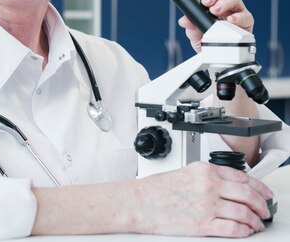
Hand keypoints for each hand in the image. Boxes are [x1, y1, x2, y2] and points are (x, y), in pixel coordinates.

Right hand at [137, 162, 272, 236]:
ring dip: (255, 220)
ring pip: (244, 213)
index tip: (264, 193)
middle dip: (262, 205)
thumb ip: (207, 178)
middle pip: (248, 195)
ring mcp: (207, 205)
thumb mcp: (184, 173)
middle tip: (265, 210)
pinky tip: (245, 231)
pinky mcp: (202, 225)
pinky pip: (233, 229)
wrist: (137, 202)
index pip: (242, 177)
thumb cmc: (154, 190)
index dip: (259, 187)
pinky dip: (244, 231)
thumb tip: (227, 187)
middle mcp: (208, 186)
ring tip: (256, 224)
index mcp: (204, 171)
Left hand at [178, 0, 253, 51]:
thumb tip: (184, 20)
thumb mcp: (194, 34)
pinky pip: (245, 16)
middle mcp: (223, 1)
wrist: (218, 57)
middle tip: (206, 2)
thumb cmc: (206, 40)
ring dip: (224, 3)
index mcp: (209, 0)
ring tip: (215, 11)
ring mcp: (235, 10)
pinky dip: (238, 17)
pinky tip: (231, 20)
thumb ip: (190, 26)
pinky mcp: (246, 21)